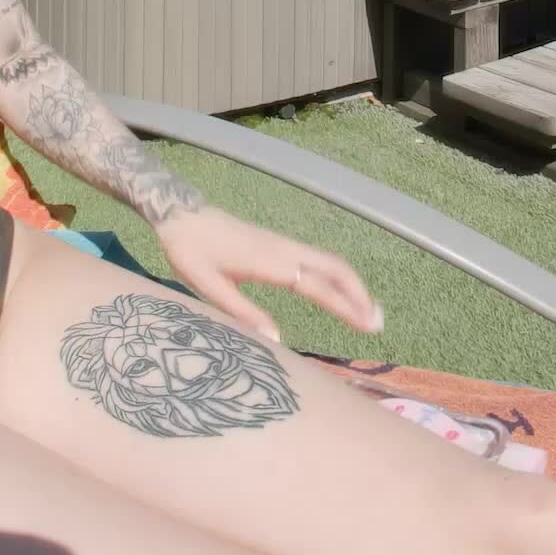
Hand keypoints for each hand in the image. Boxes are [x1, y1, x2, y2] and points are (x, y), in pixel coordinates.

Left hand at [153, 206, 381, 347]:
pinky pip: (317, 259)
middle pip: (335, 268)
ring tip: (367, 312)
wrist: (179, 214)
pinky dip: (337, 276)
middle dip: (360, 294)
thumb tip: (276, 341)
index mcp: (270, 262)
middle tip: (376, 324)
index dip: (345, 306)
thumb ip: (242, 313)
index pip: (318, 286)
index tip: (367, 326)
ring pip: (329, 261)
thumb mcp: (209, 287)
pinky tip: (339, 292)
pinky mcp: (278, 244)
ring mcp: (283, 244)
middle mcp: (284, 250)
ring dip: (352, 284)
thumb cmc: (191, 252)